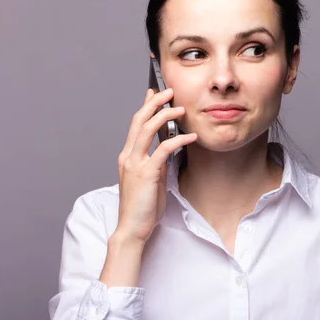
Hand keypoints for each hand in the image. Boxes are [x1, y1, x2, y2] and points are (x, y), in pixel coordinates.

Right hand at [115, 88, 196, 242]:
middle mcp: (128, 156)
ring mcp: (135, 164)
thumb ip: (155, 163)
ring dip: (165, 115)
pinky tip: (191, 136)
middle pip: (139, 120)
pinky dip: (178, 139)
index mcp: (128, 157)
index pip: (135, 124)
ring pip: (147, 129)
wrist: (132, 228)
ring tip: (181, 108)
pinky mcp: (146, 173)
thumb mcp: (150, 179)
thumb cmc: (142, 207)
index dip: (145, 106)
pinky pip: (163, 149)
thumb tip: (166, 149)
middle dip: (154, 102)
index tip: (153, 92)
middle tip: (169, 91)